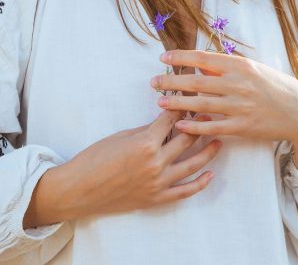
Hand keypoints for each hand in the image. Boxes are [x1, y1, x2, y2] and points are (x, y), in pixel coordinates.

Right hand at [59, 109, 222, 220]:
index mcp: (146, 143)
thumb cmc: (94, 159)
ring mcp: (158, 183)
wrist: (79, 190)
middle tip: (209, 113)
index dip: (181, 107)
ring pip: (192, 164)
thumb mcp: (121, 137)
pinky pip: (184, 191)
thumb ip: (146, 130)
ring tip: (219, 140)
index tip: (190, 98)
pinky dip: (200, 183)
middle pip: (186, 139)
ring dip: (208, 151)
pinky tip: (210, 174)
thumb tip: (165, 122)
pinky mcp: (156, 198)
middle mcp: (156, 163)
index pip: (171, 120)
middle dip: (199, 123)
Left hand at [150, 49, 297, 145]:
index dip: (181, 57)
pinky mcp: (242, 127)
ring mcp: (240, 107)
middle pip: (197, 81)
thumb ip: (227, 67)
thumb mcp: (254, 69)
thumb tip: (200, 65)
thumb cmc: (276, 87)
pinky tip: (180, 125)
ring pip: (201, 104)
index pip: (204, 58)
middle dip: (172, 81)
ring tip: (160, 102)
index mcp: (241, 66)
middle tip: (154, 82)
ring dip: (178, 103)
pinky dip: (194, 126)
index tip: (163, 57)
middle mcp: (239, 84)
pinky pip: (213, 126)